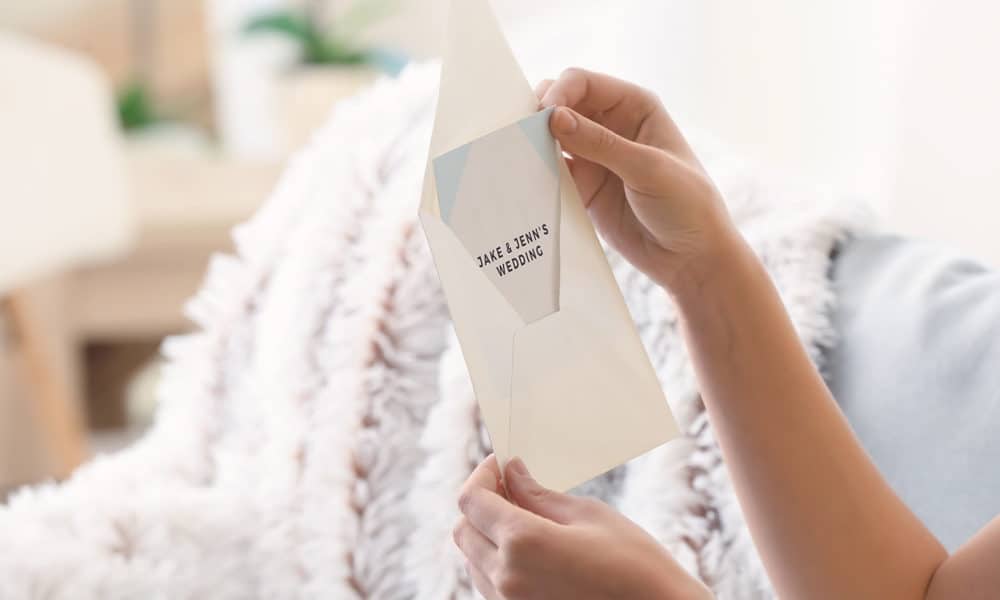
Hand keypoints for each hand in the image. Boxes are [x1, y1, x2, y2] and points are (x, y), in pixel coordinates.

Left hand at [454, 455, 712, 599]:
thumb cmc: (634, 564)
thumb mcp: (588, 515)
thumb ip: (538, 494)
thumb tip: (511, 472)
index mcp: (522, 543)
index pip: (472, 500)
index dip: (483, 474)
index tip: (501, 462)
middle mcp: (505, 578)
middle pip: (464, 530)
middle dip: (481, 502)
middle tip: (512, 485)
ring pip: (473, 559)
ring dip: (487, 533)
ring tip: (526, 518)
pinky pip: (489, 584)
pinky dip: (497, 561)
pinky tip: (531, 550)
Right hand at [539, 68, 741, 295]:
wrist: (692, 258)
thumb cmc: (688, 205)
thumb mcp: (648, 169)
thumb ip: (600, 143)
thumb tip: (553, 118)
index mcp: (635, 107)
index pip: (583, 83)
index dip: (558, 93)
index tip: (543, 118)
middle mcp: (612, 126)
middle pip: (562, 105)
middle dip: (541, 115)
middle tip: (525, 137)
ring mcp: (595, 157)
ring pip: (552, 138)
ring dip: (535, 144)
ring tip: (519, 157)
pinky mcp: (584, 187)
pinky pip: (552, 171)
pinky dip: (538, 173)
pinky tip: (528, 180)